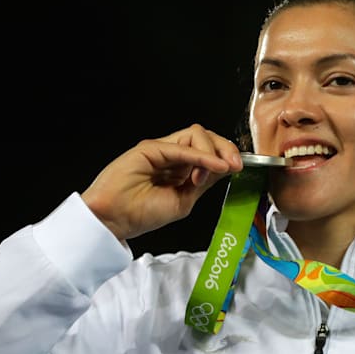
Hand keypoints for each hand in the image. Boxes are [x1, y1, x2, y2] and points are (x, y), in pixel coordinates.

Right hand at [80, 124, 242, 239]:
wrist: (115, 219)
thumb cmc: (142, 214)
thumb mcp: (184, 200)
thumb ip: (203, 183)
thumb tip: (225, 168)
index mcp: (181, 167)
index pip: (210, 150)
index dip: (227, 155)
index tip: (239, 168)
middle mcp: (172, 153)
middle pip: (206, 136)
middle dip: (226, 148)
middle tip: (235, 166)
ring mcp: (162, 149)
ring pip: (197, 134)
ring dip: (212, 153)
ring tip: (209, 176)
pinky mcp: (150, 148)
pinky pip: (182, 146)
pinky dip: (202, 155)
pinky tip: (213, 165)